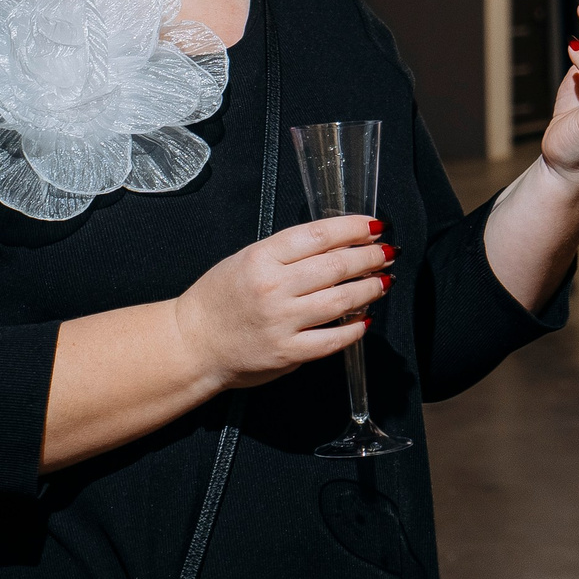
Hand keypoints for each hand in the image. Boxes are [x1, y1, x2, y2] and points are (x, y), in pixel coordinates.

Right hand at [168, 215, 392, 393]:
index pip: (319, 235)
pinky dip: (355, 328)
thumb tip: (338, 243)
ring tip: (384, 281)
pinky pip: (333, 339)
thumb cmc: (219, 299)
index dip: (353, 228)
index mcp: (261, 258)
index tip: (373, 226)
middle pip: (336, 265)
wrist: (192, 343)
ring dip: (370, 288)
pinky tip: (365, 319)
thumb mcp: (246, 259)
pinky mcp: (288, 353)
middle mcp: (273, 287)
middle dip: (370, 256)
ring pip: (341, 300)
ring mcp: (282, 322)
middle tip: (387, 252)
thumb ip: (288, 252)